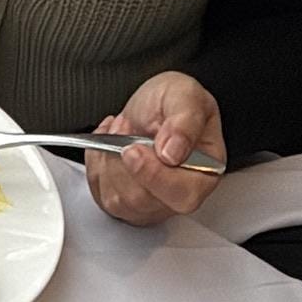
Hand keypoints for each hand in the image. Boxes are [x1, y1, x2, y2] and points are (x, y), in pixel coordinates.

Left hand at [85, 73, 225, 227]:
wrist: (150, 105)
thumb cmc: (173, 102)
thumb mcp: (185, 95)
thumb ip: (186, 122)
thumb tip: (174, 152)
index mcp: (204, 174)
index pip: (180, 195)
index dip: (152, 175)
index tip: (133, 149)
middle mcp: (178, 196)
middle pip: (140, 199)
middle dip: (122, 159)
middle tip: (127, 127)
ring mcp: (150, 205)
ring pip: (116, 199)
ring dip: (109, 160)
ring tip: (122, 134)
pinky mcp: (125, 206)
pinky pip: (99, 194)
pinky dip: (97, 165)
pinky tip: (110, 147)